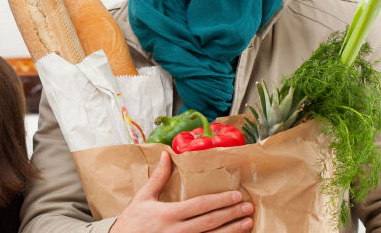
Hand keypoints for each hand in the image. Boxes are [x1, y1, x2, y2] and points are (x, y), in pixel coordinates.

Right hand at [108, 151, 253, 232]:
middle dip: (232, 214)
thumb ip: (158, 178)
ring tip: (247, 223)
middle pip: (211, 222)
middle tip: (248, 208)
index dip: (220, 201)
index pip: (201, 206)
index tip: (236, 196)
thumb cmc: (131, 223)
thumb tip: (167, 155)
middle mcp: (177, 231)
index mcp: (169, 214)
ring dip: (232, 231)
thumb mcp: (143, 198)